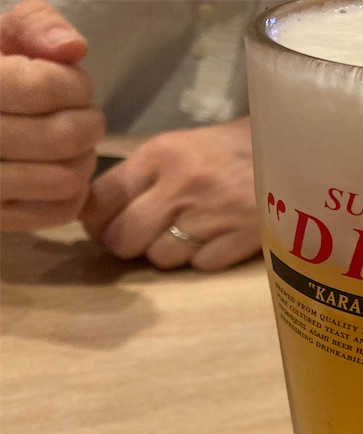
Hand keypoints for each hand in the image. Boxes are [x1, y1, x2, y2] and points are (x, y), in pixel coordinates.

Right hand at [0, 0, 103, 230]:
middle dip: (87, 123)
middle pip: (63, 136)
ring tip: (69, 144)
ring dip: (82, 158)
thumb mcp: (0, 36)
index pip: (45, 87)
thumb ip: (35, 25)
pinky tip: (59, 171)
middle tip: (80, 117)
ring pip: (64, 178)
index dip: (75, 85)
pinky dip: (73, 193)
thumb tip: (73, 49)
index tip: (71, 84)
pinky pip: (58, 212)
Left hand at [81, 118, 259, 270]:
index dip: (96, 220)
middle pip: (125, 237)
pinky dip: (203, 259)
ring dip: (167, 254)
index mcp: (160, 156)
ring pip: (161, 257)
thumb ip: (142, 176)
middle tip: (139, 239)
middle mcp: (181, 186)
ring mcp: (213, 215)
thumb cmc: (231, 148)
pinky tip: (215, 240)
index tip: (105, 225)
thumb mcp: (179, 147)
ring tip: (184, 238)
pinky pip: (201, 266)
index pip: (102, 200)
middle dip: (127, 244)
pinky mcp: (243, 237)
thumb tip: (104, 211)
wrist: (293, 148)